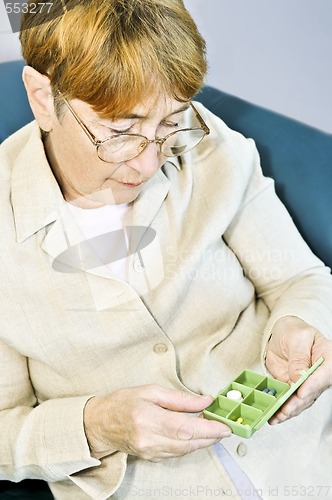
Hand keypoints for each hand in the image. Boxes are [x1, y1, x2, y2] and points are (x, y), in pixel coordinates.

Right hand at [83, 384, 230, 460]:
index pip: (184, 427)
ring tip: (214, 428)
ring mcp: (149, 452)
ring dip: (203, 441)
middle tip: (224, 427)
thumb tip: (205, 402)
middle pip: (188, 442)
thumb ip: (179, 399)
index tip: (224, 426)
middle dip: (211, 436)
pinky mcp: (151, 458)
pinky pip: (177, 453)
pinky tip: (197, 436)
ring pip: (185, 450)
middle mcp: (148, 439)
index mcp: (147, 418)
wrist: (100, 423)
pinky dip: (190, 445)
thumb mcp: (151, 390)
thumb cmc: (124, 402)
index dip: (208, 429)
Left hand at [265, 315, 331, 424]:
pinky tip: (273, 416)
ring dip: (289, 410)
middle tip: (285, 409)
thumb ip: (298, 357)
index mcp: (327, 358)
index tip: (301, 393)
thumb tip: (298, 377)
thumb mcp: (296, 338)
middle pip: (313, 391)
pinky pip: (290, 401)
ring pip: (302, 401)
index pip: (325, 374)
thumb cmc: (294, 331)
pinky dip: (281, 409)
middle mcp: (320, 374)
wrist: (283, 334)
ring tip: (276, 416)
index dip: (313, 385)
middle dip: (298, 402)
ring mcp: (308, 384)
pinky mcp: (295, 389)